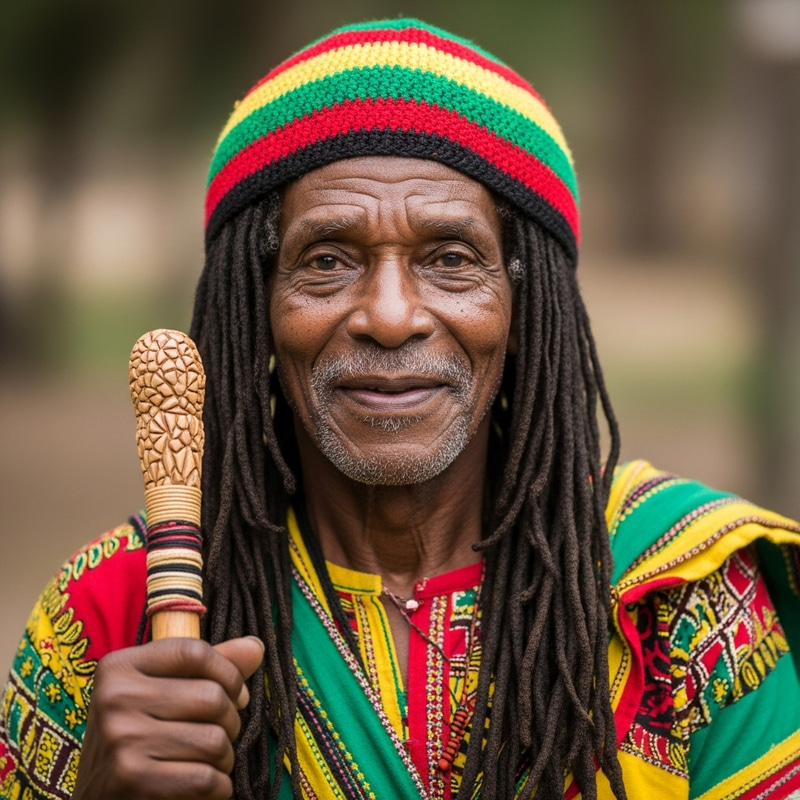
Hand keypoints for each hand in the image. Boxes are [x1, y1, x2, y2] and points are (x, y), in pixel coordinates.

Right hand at [72, 636, 263, 799]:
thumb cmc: (137, 739)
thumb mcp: (161, 692)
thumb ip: (207, 668)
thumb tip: (255, 647)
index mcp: (120, 667)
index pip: (195, 652)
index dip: (229, 673)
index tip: (236, 694)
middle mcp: (115, 698)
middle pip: (212, 697)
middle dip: (230, 722)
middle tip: (220, 734)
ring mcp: (121, 740)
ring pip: (214, 740)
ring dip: (224, 758)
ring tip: (210, 762)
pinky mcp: (132, 780)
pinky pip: (205, 778)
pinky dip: (218, 787)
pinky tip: (206, 786)